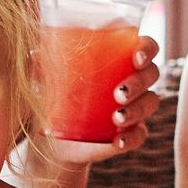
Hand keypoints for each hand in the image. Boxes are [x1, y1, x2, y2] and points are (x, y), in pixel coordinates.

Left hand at [46, 36, 164, 166]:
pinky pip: (140, 134)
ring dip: (137, 109)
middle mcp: (133, 81)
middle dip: (139, 81)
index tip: (136, 57)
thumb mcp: (48, 79)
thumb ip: (43, 65)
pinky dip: (132, 137)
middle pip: (152, 73)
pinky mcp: (130, 134)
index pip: (145, 46)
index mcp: (119, 59)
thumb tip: (34, 53)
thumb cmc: (56, 96)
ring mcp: (135, 108)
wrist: (54, 138)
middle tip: (118, 93)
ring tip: (116, 118)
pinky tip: (117, 141)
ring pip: (151, 102)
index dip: (147, 48)